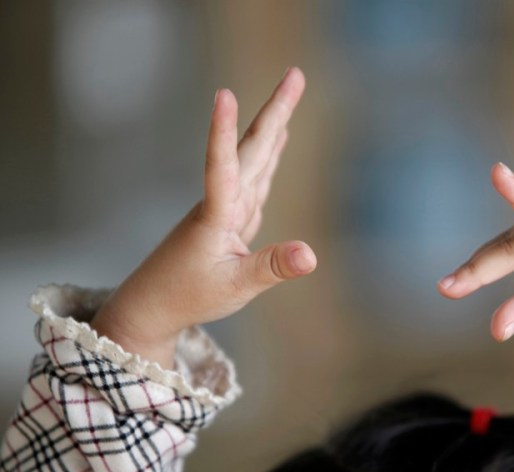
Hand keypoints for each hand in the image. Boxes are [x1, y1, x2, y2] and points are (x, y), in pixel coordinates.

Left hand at [91, 67, 315, 367]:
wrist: (153, 306)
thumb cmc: (189, 296)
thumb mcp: (237, 287)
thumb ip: (273, 266)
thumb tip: (311, 254)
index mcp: (217, 214)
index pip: (223, 166)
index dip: (223, 131)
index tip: (224, 93)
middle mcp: (222, 201)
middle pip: (253, 148)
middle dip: (276, 111)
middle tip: (296, 74)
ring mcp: (226, 206)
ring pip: (255, 158)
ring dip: (273, 125)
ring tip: (288, 96)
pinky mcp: (231, 216)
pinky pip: (256, 177)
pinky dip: (270, 155)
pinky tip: (277, 141)